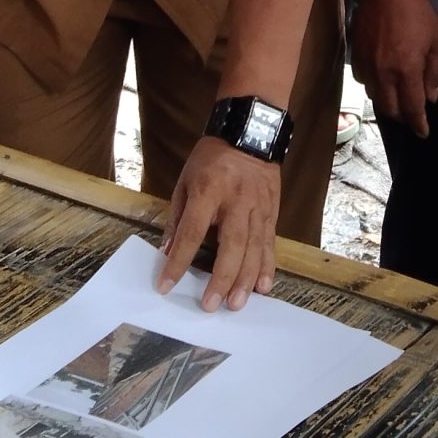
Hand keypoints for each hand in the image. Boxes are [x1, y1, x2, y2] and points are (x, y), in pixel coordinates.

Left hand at [156, 136, 279, 311]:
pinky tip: (263, 287)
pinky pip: (270, 243)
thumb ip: (178, 217)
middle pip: (231, 245)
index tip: (165, 285)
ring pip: (254, 249)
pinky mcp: (272, 211)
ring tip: (236, 304)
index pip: (192, 232)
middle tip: (211, 305)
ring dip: (245, 279)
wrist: (249, 132)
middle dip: (221, 279)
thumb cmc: (211, 158)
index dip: (178, 260)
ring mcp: (258, 207)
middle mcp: (236, 201)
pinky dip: (266, 266)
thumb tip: (167, 251)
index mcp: (208, 191)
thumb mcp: (186, 180)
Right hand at [349, 0, 437, 135]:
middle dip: (403, 117)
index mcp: (406, 71)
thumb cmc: (417, 13)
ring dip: (388, 103)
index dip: (418, 124)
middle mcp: (384, 75)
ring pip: (375, 98)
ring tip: (398, 99)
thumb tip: (431, 97)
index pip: (412, 108)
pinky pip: (365, 83)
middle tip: (413, 114)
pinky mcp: (357, 57)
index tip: (423, 133)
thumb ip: (435, 72)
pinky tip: (383, 80)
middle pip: (391, 110)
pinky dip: (375, 88)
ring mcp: (367, 67)